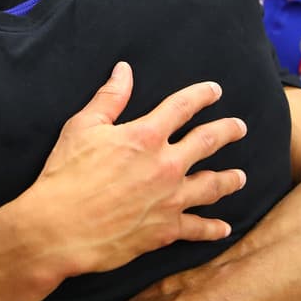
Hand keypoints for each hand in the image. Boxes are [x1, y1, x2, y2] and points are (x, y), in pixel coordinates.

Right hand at [8, 61, 247, 281]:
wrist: (59, 228)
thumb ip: (109, 98)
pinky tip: (224, 228)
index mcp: (146, 136)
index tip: (215, 91)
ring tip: (240, 177)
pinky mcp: (165, 230)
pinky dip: (212, 228)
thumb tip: (124, 70)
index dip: (201, 95)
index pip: (183, 107)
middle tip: (239, 128)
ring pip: (212, 186)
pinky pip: (197, 228)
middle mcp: (166, 165)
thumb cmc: (65, 175)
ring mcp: (170, 199)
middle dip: (227, 131)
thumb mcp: (82, 127)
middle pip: (208, 142)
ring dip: (229, 180)